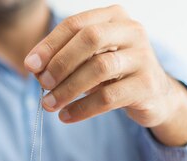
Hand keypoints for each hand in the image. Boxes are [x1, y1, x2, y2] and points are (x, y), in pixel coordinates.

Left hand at [24, 5, 186, 146]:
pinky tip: (67, 116)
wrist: (155, 96)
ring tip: (49, 104)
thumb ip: (66, 59)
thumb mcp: (91, 59)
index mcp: (114, 17)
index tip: (30, 66)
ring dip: (69, 88)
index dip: (50, 45)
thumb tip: (35, 70)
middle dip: (61, 62)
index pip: (76, 24)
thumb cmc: (115, 73)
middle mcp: (132, 31)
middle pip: (90, 39)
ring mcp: (143, 57)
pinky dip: (83, 108)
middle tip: (43, 84)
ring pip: (99, 68)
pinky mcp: (146, 85)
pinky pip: (108, 97)